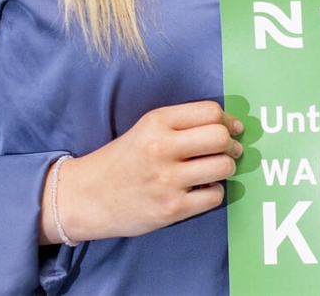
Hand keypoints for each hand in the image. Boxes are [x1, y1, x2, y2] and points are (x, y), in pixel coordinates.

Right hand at [41, 100, 242, 244]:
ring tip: (214, 170)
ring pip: (223, 167)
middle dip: (231, 144)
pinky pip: (214, 196)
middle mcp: (162, 148)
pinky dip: (214, 192)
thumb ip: (184, 123)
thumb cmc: (124, 159)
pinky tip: (201, 190)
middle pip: (220, 138)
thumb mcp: (147, 128)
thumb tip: (232, 128)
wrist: (86, 196)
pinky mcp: (171, 209)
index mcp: (157, 122)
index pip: (210, 111)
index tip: (230, 129)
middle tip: (229, 150)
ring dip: (226, 168)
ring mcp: (167, 181)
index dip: (227, 120)